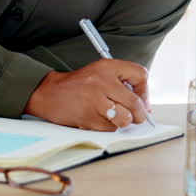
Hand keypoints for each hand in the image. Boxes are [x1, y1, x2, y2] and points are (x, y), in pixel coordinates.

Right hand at [23, 59, 149, 131]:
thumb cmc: (78, 85)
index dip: (145, 92)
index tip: (143, 102)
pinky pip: (109, 128)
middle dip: (139, 115)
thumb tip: (145, 106)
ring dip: (122, 122)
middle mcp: (103, 81)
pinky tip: (97, 118)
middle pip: (135, 102)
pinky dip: (107, 127)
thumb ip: (122, 83)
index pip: (140, 75)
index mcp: (107, 67)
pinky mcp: (89, 118)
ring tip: (113, 117)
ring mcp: (96, 100)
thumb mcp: (101, 73)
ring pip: (124, 119)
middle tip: (136, 117)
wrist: (49, 93)